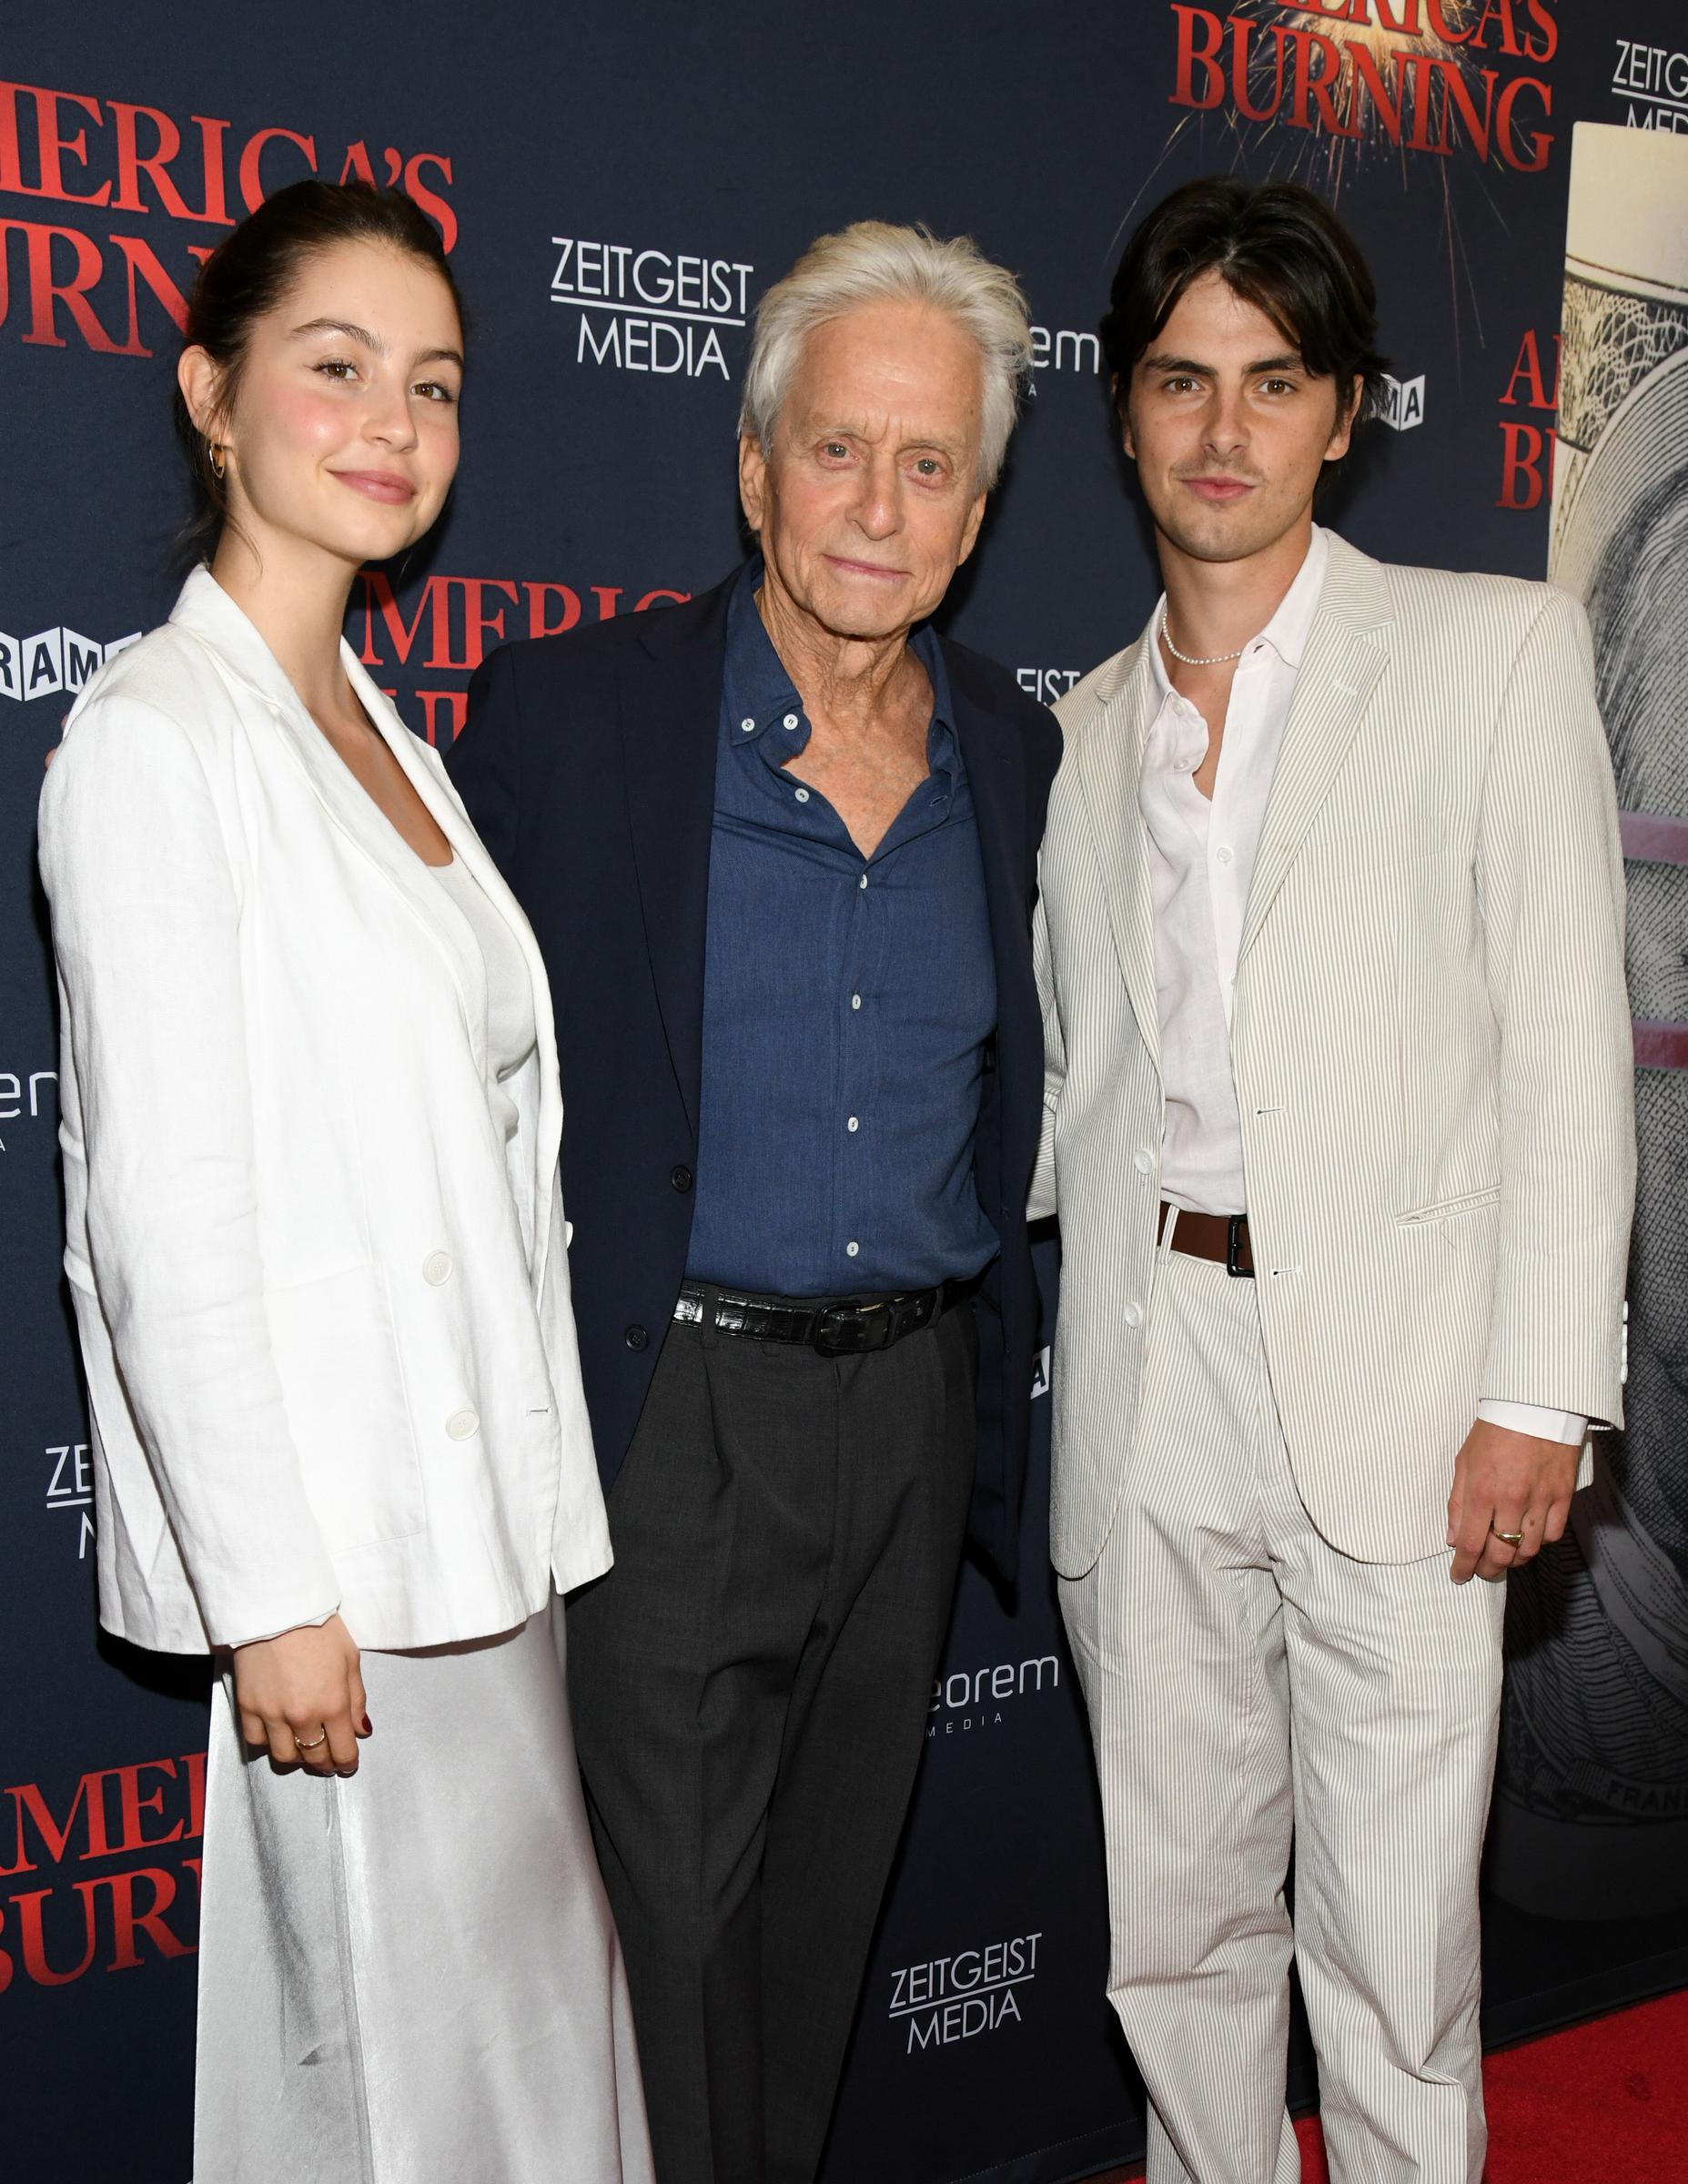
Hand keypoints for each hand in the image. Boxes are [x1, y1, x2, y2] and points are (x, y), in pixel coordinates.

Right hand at [232, 1615, 369, 1773]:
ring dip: (296, 1757)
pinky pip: (256, 1741)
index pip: (343, 1752)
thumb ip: (357, 1699)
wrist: (278, 1609)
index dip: (347, 1763)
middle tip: (327, 1758)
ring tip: (302, 1745)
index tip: (348, 1764)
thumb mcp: (351, 1659)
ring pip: (284, 1757)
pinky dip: (267, 1742)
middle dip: (325, 1762)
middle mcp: (303, 1716)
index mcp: (333, 1704)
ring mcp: (272, 1714)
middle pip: (314, 1758)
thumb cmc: (321, 1628)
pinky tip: (276, 1732)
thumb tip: (362, 1730)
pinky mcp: (247, 1707)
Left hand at [1446, 1420, 1578, 1583]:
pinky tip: (1528, 1538)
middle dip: (1488, 1570)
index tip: (1459, 1576)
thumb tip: (1454, 1538)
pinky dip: (1539, 1543)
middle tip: (1481, 1572)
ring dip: (1514, 1560)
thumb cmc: (1494, 1431)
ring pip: (1529, 1550)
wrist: (1535, 1406)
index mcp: (1483, 1491)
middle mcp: (1512, 1501)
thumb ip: (1458, 1502)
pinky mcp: (1563, 1496)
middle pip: (1501, 1554)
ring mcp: (1541, 1500)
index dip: (1464, 1566)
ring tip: (1503, 1558)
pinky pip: (1553, 1535)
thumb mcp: (1464, 1462)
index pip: (1471, 1544)